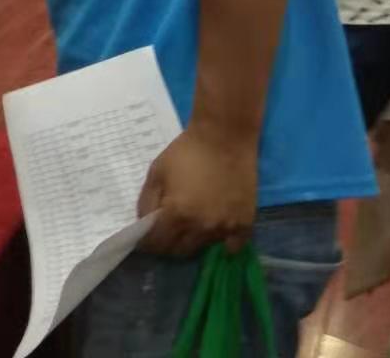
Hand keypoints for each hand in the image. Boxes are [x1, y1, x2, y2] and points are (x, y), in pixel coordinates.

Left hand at [138, 127, 257, 257]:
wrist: (224, 138)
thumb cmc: (186, 152)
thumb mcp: (156, 173)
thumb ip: (146, 203)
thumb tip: (144, 226)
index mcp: (177, 214)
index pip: (157, 244)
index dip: (147, 243)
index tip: (145, 239)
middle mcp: (202, 227)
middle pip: (179, 251)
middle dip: (167, 245)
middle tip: (165, 233)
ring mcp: (226, 228)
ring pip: (203, 248)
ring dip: (192, 242)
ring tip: (189, 227)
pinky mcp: (245, 224)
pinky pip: (231, 247)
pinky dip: (221, 244)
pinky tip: (213, 231)